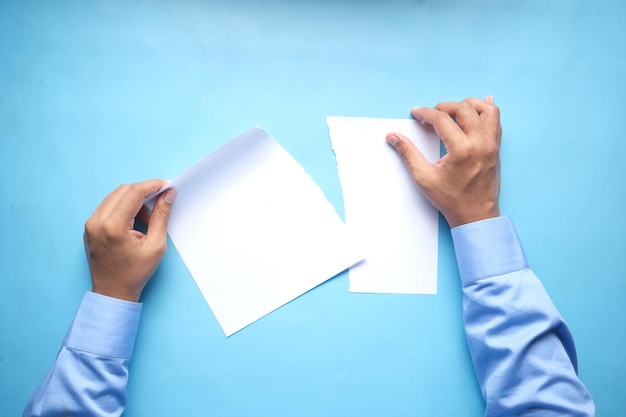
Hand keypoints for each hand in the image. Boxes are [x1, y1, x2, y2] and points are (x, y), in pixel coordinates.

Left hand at [83, 179, 176, 301]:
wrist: (112, 292)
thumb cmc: (135, 273)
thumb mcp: (155, 245)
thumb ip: (161, 216)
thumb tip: (168, 195)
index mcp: (113, 226)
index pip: (134, 192)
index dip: (153, 186)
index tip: (167, 186)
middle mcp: (97, 221)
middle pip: (124, 190)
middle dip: (145, 192)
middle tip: (161, 201)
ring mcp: (90, 223)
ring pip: (115, 196)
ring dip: (134, 200)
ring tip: (148, 218)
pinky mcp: (89, 226)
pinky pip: (108, 206)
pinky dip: (124, 207)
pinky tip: (135, 221)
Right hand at [386, 96, 501, 227]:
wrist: (475, 215)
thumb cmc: (451, 200)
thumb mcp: (424, 177)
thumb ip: (408, 153)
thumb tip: (393, 137)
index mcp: (462, 150)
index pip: (442, 119)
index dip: (426, 113)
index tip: (416, 113)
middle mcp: (480, 143)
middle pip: (463, 109)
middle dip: (443, 107)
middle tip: (431, 114)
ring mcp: (492, 144)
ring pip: (485, 110)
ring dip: (468, 105)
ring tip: (453, 109)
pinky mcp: (496, 148)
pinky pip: (496, 121)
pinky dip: (487, 111)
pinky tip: (479, 106)